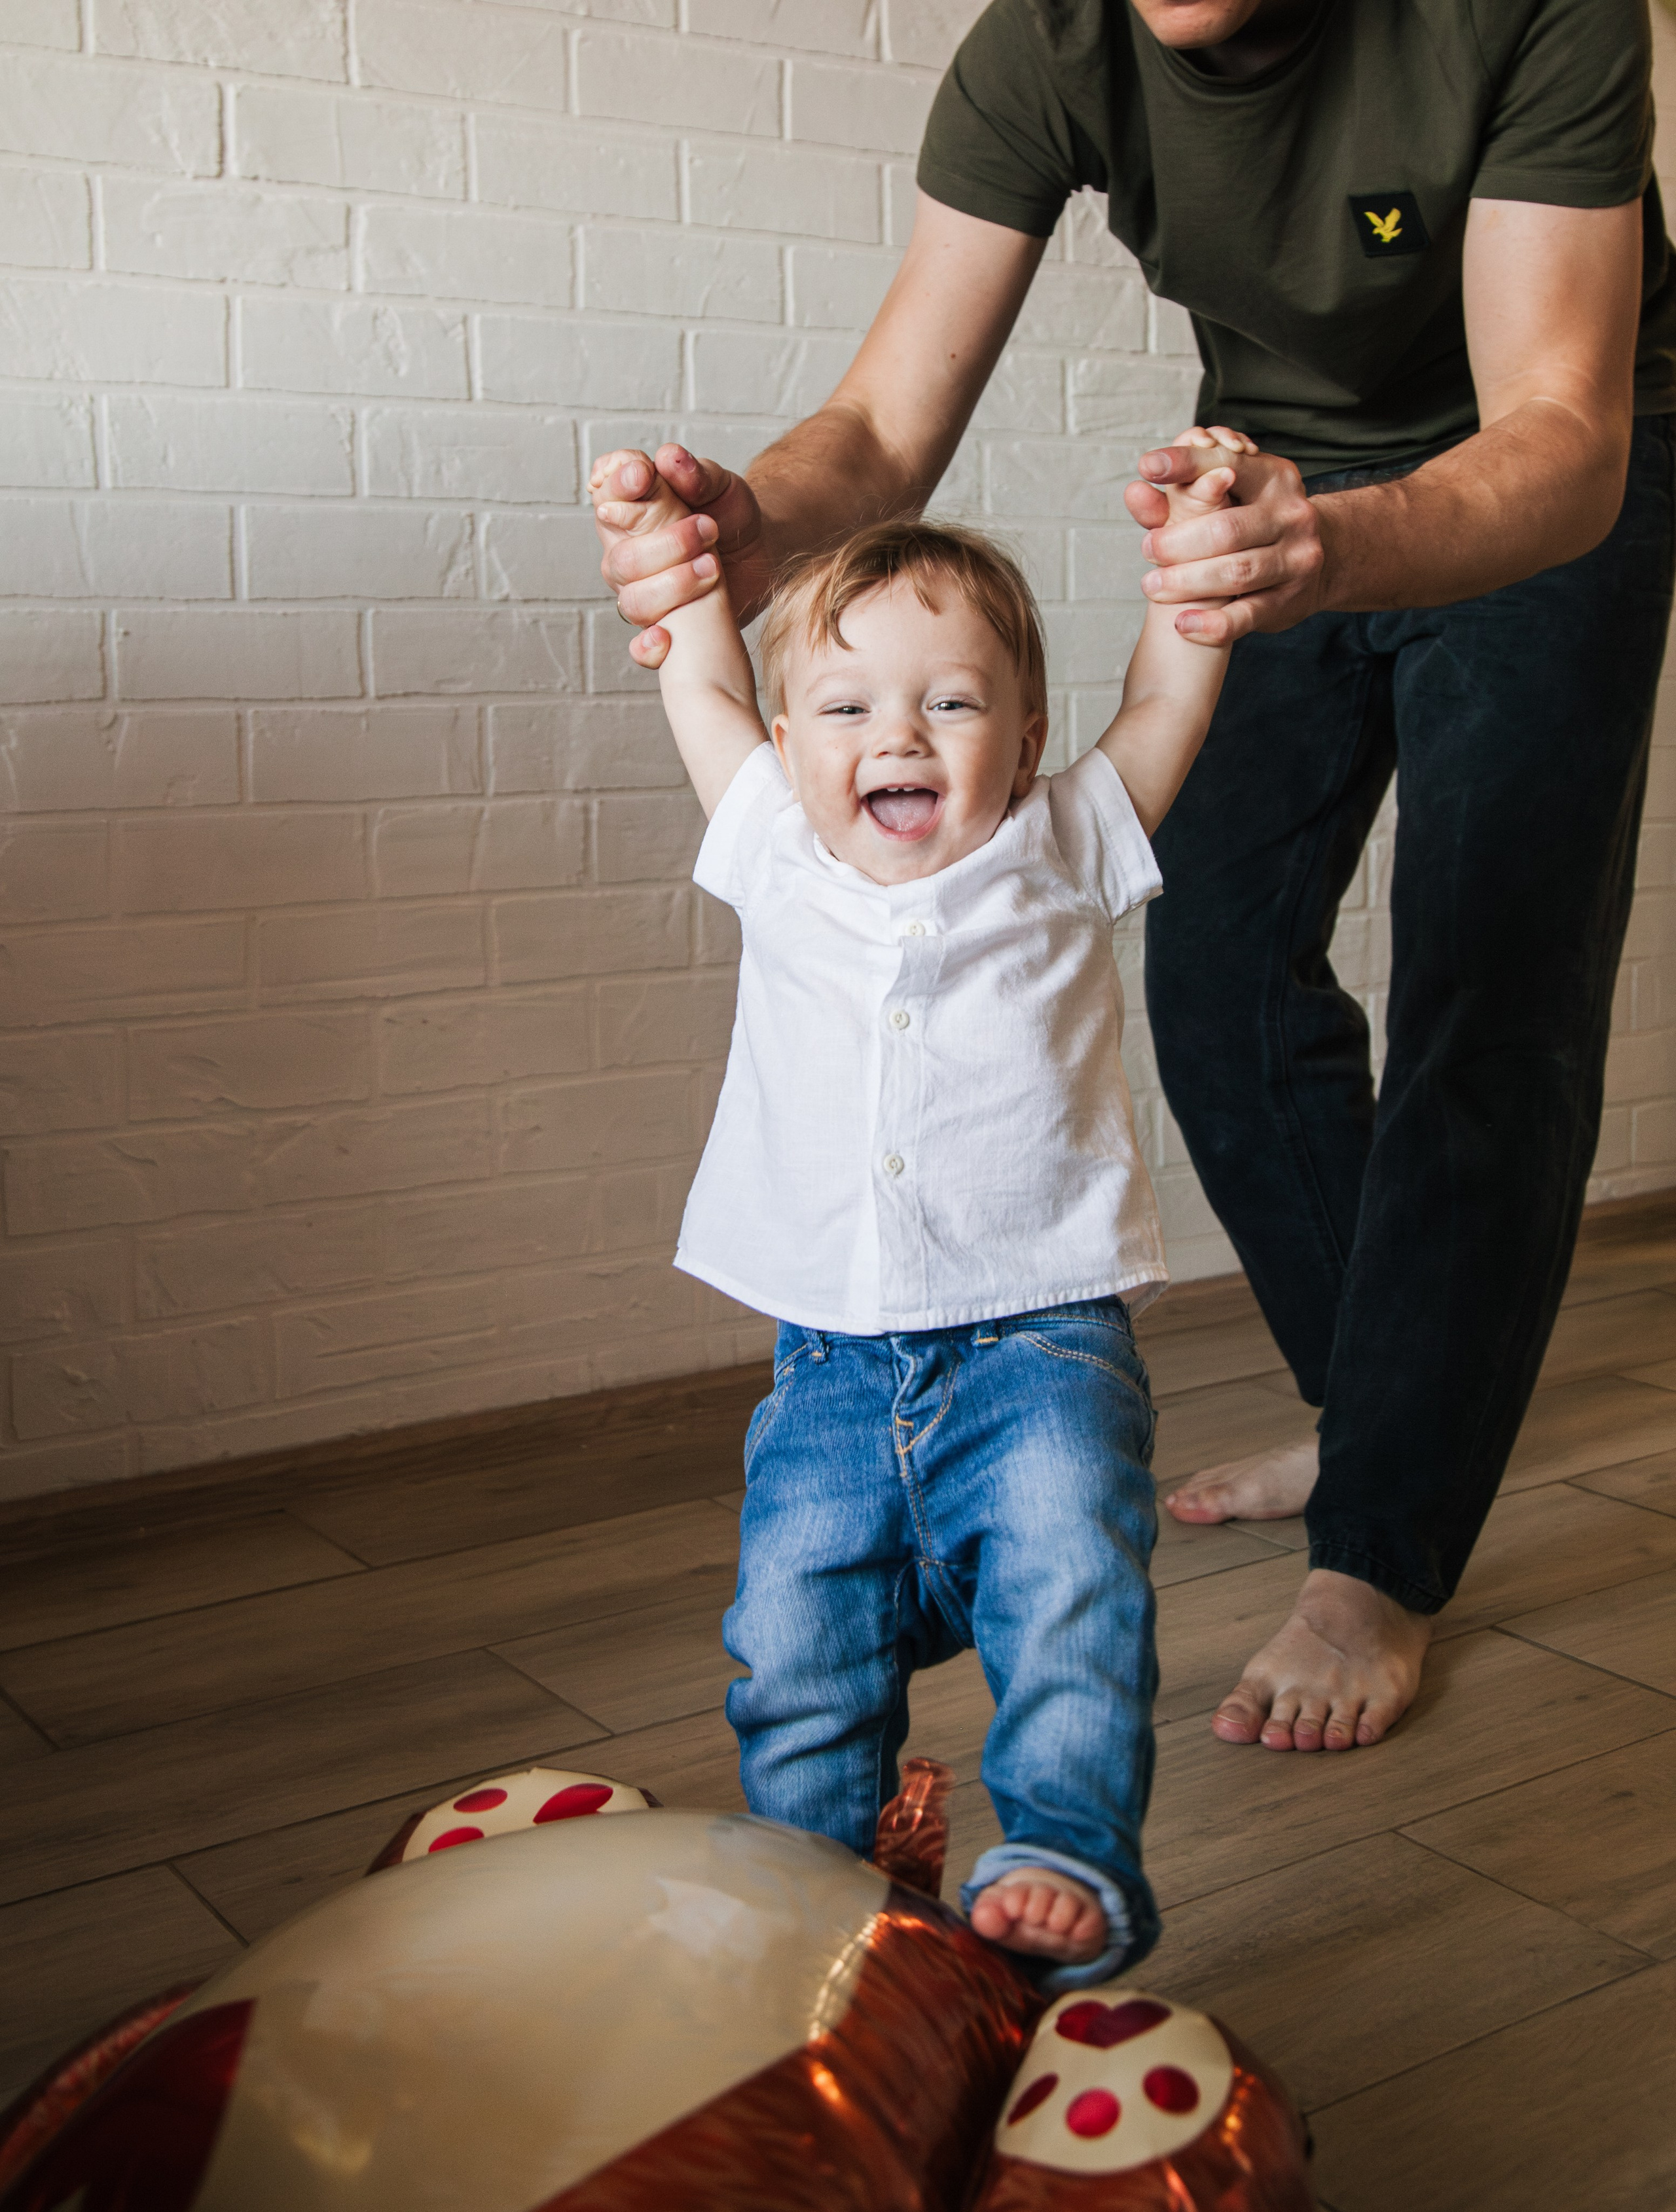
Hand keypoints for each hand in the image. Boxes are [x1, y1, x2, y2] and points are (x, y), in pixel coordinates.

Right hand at [592, 444, 770, 670]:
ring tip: (712, 566)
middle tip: (707, 527)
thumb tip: (669, 458)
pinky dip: (648, 646)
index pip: (604, 494)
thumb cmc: (729, 513)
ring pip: (633, 600)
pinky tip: (664, 637)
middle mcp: (625, 553)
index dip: (617, 486)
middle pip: (621, 558)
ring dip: (673, 584)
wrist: (761, 552)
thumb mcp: (719, 484)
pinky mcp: (663, 626)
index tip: (642, 476)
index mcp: (628, 509)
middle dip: (666, 543)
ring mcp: (640, 593)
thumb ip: (695, 473)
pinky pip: (642, 648)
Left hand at [1126, 425, 1326, 644]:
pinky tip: (1183, 624)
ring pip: (1235, 572)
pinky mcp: (1290, 600)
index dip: (1186, 464)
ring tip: (1152, 586)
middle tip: (1147, 549)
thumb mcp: (1229, 498)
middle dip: (1178, 542)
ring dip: (1186, 582)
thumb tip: (1132, 493)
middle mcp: (1291, 514)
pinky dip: (1211, 624)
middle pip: (1226, 529)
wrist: (1320, 561)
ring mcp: (1296, 558)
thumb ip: (1180, 496)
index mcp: (1274, 477)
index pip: (1225, 463)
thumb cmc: (1254, 524)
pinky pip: (1246, 615)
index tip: (1148, 466)